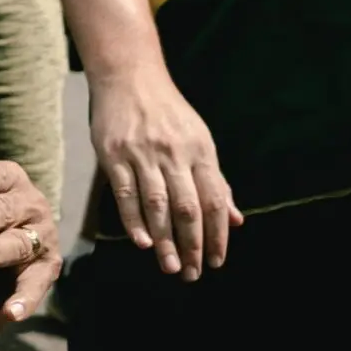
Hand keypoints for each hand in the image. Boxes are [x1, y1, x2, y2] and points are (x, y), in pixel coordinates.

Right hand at [92, 69, 239, 279]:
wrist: (129, 77)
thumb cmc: (168, 112)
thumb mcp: (199, 141)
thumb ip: (216, 181)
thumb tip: (236, 220)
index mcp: (200, 150)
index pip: (214, 200)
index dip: (218, 234)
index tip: (217, 260)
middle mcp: (174, 153)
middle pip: (188, 207)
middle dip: (193, 244)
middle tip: (193, 274)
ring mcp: (143, 154)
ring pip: (158, 205)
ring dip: (166, 240)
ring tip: (171, 266)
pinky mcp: (114, 155)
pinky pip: (126, 193)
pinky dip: (135, 220)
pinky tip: (143, 242)